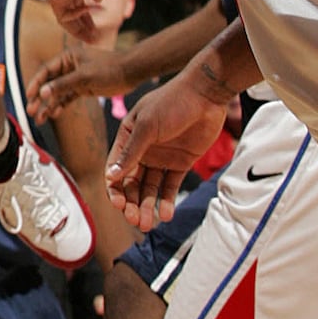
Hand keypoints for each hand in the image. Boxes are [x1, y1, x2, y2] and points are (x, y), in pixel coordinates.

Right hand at [27, 43, 126, 114]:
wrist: (132, 72)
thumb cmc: (110, 69)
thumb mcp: (84, 77)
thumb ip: (62, 85)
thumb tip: (43, 93)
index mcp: (67, 57)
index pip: (45, 71)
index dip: (35, 84)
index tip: (28, 96)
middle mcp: (69, 67)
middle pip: (49, 83)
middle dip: (39, 98)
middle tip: (30, 111)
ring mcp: (76, 78)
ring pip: (57, 93)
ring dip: (48, 105)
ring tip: (39, 119)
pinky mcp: (83, 88)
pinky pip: (67, 98)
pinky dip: (60, 106)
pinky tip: (54, 114)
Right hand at [103, 68, 228, 229]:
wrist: (206, 95)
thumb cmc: (172, 102)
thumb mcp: (147, 126)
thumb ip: (131, 152)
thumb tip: (111, 176)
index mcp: (128, 138)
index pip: (115, 169)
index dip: (115, 189)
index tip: (119, 205)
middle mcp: (142, 151)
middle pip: (132, 183)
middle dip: (132, 203)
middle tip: (136, 219)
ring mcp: (161, 158)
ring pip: (150, 188)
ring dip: (148, 206)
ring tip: (149, 223)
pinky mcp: (180, 163)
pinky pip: (170, 186)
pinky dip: (167, 200)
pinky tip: (166, 214)